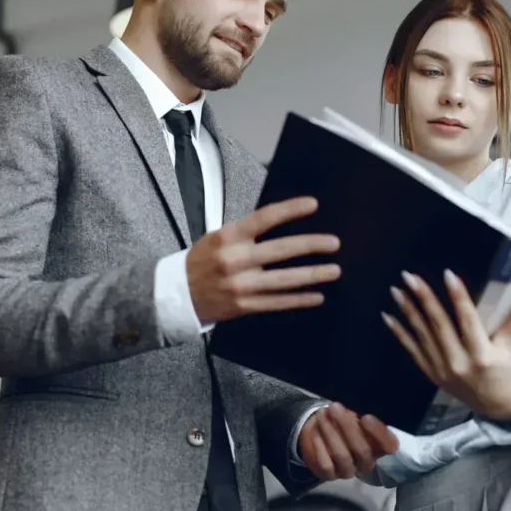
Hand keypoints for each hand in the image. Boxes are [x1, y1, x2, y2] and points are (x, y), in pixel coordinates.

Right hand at [187, 196, 340, 324]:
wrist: (177, 294)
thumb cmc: (202, 261)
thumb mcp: (218, 237)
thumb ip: (246, 233)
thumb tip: (282, 223)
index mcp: (228, 237)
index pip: (264, 218)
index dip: (290, 210)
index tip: (313, 205)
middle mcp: (235, 260)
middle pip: (280, 250)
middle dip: (311, 245)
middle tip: (333, 243)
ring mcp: (240, 285)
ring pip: (284, 280)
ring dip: (312, 274)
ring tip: (333, 270)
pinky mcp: (243, 306)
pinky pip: (277, 302)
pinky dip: (299, 299)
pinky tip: (316, 295)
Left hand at [297, 403, 398, 479]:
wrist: (318, 432)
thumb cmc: (342, 420)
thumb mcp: (355, 413)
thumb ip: (361, 411)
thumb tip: (362, 402)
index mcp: (379, 446)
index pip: (389, 445)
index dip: (380, 433)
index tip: (366, 417)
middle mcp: (366, 461)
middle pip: (363, 450)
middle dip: (347, 427)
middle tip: (335, 407)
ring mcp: (349, 470)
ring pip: (343, 456)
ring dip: (331, 432)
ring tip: (322, 414)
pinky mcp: (330, 475)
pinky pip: (326, 465)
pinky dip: (320, 447)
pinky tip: (316, 432)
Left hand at [381, 269, 510, 421]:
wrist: (493, 404)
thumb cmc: (504, 369)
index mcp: (482, 355)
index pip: (468, 321)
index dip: (458, 297)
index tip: (448, 274)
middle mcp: (459, 362)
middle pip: (439, 325)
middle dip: (424, 298)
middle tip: (409, 276)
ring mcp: (441, 368)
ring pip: (422, 335)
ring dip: (407, 311)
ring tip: (397, 289)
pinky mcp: (429, 372)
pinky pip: (411, 349)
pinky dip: (399, 332)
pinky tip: (387, 316)